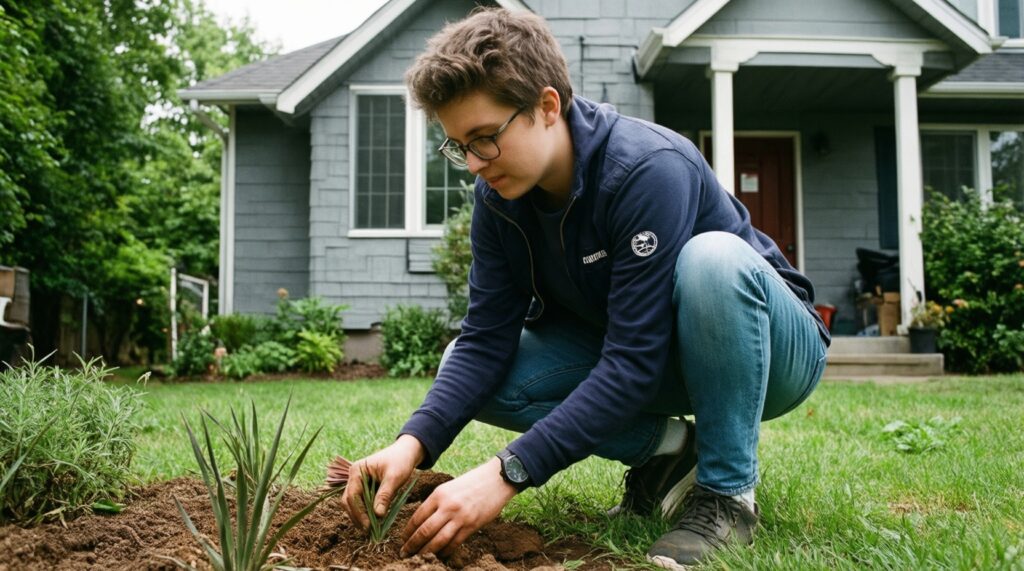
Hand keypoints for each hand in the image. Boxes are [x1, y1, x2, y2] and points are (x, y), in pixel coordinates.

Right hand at [341, 434, 424, 529]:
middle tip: (368, 531)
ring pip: (353, 504)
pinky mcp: (364, 487)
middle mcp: (353, 476)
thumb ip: (385, 495)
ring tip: (371, 529)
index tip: (368, 526)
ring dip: (360, 516)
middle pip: (348, 501)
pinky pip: (361, 502)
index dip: (358, 513)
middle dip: (357, 517)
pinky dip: (366, 512)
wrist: (406, 452)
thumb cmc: (400, 461)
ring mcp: (357, 482)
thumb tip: (378, 515)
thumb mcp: (394, 477)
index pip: (352, 496)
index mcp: (357, 471)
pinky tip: (374, 521)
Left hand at [400, 457, 517, 557]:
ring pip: (438, 540)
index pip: (417, 517)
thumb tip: (423, 521)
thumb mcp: (449, 488)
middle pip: (425, 531)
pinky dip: (445, 551)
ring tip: (418, 558)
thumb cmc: (471, 483)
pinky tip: (439, 555)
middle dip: (412, 545)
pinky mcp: (472, 525)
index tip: (402, 540)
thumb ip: (437, 503)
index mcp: (439, 494)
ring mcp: (460, 517)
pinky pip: (454, 543)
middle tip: (404, 553)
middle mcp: (447, 506)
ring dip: (426, 551)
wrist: (496, 480)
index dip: (408, 531)